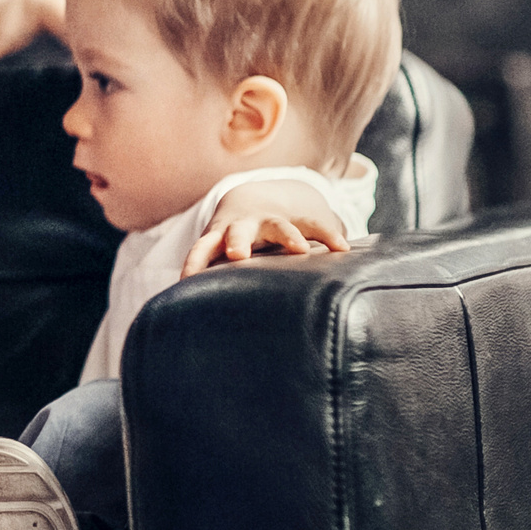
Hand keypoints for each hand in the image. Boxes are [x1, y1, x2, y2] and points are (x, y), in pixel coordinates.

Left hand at [184, 179, 351, 275]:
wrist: (252, 200)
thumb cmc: (232, 242)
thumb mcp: (218, 256)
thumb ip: (213, 282)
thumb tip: (199, 329)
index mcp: (219, 238)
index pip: (202, 248)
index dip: (195, 262)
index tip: (187, 280)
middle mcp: (243, 227)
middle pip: (237, 231)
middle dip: (237, 241)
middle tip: (237, 254)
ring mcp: (270, 222)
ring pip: (278, 225)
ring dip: (287, 236)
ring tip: (301, 249)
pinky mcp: (298, 219)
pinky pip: (314, 224)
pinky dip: (328, 235)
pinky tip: (343, 249)